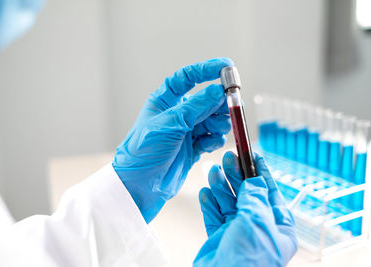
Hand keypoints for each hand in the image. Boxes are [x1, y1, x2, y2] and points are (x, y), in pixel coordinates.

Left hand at [113, 58, 233, 222]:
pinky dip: (214, 139)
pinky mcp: (193, 147)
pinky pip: (212, 137)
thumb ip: (195, 108)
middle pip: (207, 99)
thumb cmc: (143, 152)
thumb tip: (219, 91)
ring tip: (215, 130)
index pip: (188, 77)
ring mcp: (186, 130)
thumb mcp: (169, 125)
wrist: (139, 185)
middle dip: (220, 102)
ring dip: (219, 123)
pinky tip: (207, 145)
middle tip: (231, 106)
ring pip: (213, 118)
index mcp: (165, 100)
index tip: (227, 66)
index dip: (207, 69)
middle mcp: (178, 113)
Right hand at [194, 152, 297, 266]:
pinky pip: (215, 216)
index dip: (261, 172)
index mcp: (278, 227)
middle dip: (237, 175)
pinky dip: (210, 203)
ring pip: (229, 203)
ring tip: (213, 172)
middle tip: (229, 158)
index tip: (254, 154)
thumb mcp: (257, 221)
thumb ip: (255, 198)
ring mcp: (238, 233)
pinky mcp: (220, 238)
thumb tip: (255, 182)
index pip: (270, 193)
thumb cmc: (249, 259)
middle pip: (248, 195)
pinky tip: (206, 192)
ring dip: (221, 186)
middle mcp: (259, 228)